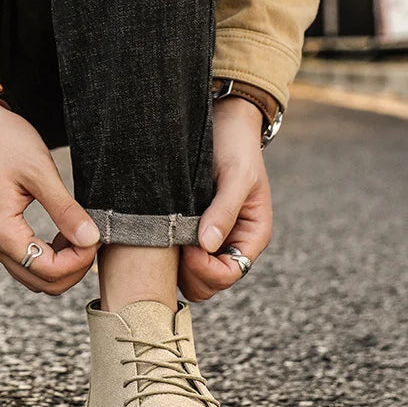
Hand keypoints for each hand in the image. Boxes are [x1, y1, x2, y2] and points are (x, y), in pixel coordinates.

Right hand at [0, 100, 100, 294]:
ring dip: (62, 264)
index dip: (79, 261)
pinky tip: (63, 233)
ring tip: (78, 234)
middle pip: (41, 283)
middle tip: (91, 238)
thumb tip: (90, 239)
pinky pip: (25, 260)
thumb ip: (65, 210)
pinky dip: (49, 256)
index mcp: (1, 231)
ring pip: (33, 275)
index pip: (48, 271)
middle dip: (73, 268)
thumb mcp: (40, 172)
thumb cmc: (2, 141)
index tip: (95, 237)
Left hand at [178, 97, 272, 301]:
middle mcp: (231, 243)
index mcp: (251, 236)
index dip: (206, 268)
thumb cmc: (236, 147)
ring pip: (189, 274)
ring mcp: (209, 239)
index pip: (229, 274)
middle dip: (189, 271)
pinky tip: (156, 232)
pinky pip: (177, 255)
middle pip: (208, 283)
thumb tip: (208, 245)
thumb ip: (224, 210)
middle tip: (171, 243)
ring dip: (175, 264)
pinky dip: (166, 252)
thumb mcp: (236, 176)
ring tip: (162, 236)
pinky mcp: (188, 229)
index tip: (188, 246)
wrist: (223, 123)